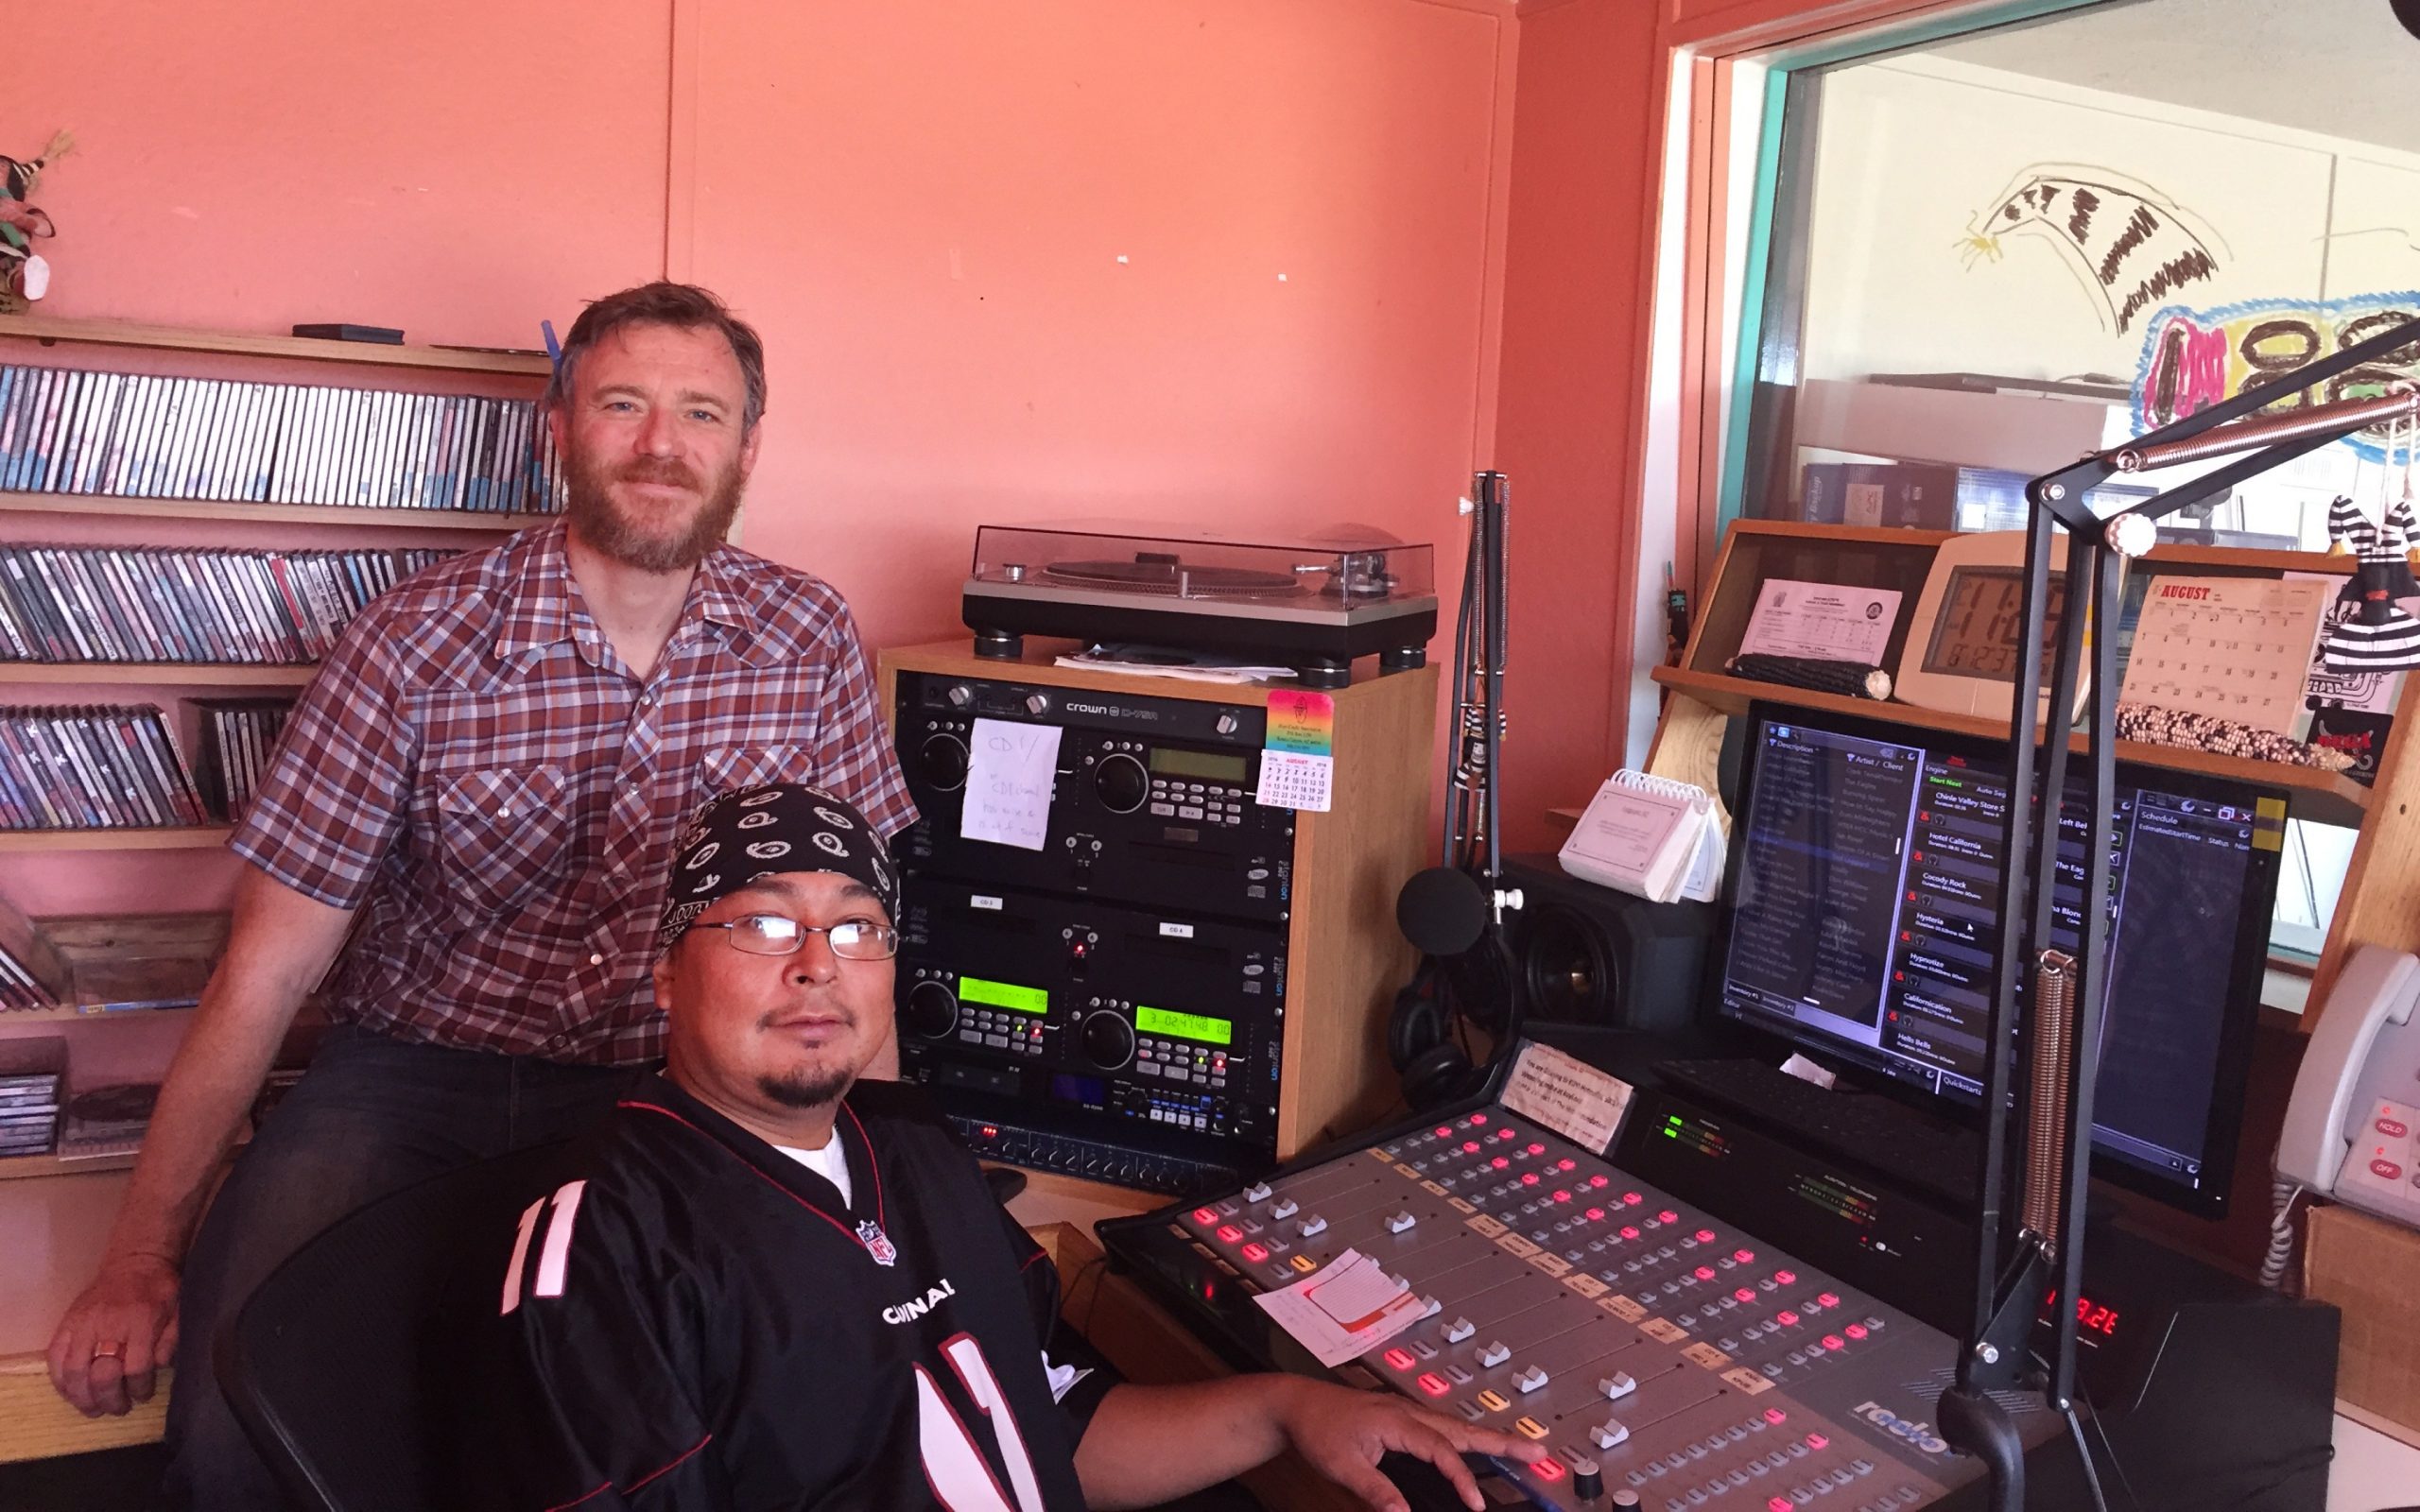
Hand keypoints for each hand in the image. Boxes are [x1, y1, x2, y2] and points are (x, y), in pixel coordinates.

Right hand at [48, 1253, 179, 1416]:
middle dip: (109, 1398)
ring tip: (93, 1409)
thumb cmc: (160, 1289)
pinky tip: (71, 1392)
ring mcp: (82, 1324)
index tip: (143, 1394)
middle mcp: (107, 1324)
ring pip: (73, 1370)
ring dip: (81, 1397)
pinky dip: (60, 1380)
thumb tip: (156, 1368)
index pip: (136, 1367)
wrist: (135, 1261)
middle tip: (118, 1408)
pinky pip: (55, 1358)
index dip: (140, 1388)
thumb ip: (170, 1341)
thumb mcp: (179, 1311)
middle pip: (100, 1374)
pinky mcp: (66, 1323)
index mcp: (140, 1320)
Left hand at [1274, 1378, 1520, 1511]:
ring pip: (1457, 1425)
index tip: (1476, 1503)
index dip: (1461, 1478)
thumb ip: (1376, 1490)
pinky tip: (1476, 1445)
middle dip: (1502, 1442)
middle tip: (1537, 1453)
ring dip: (1490, 1437)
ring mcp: (1407, 1411)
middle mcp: (1408, 1412)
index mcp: (1397, 1421)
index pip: (1441, 1451)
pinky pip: (1445, 1426)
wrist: (1298, 1403)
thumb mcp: (1343, 1466)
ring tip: (1521, 1448)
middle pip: (1464, 1428)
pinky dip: (1468, 1435)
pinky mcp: (1404, 1416)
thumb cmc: (1318, 1428)